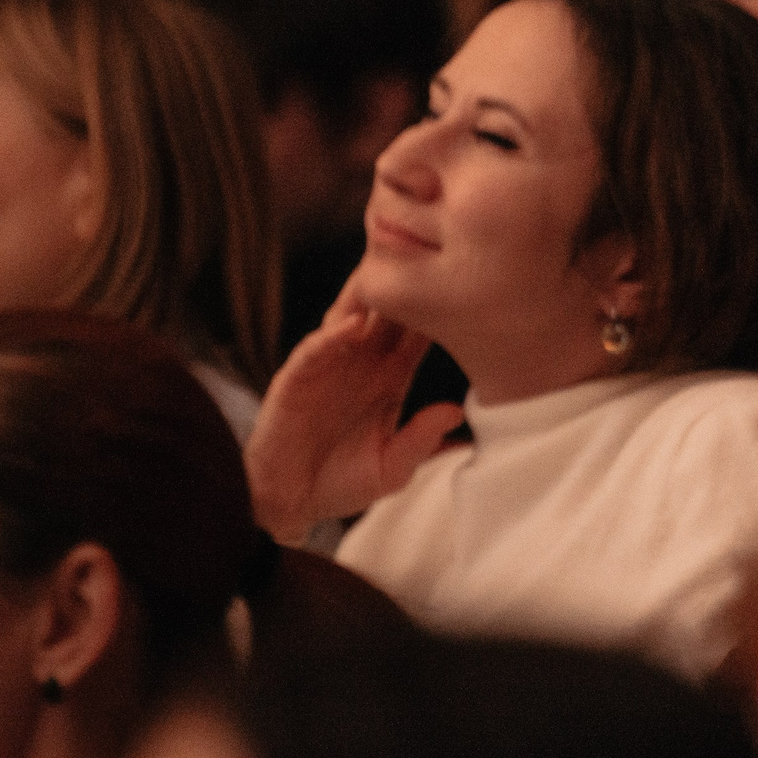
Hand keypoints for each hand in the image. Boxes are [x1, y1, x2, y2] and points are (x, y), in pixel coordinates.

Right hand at [244, 283, 464, 540]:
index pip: (418, 336)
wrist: (290, 503)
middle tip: (428, 254)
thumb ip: (421, 441)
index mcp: (388, 379)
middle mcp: (360, 365)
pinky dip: (331, 335)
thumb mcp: (392, 468)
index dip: (439, 311)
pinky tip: (352, 324)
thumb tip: (457, 414)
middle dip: (404, 285)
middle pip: (386, 315)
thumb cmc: (341, 484)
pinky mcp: (296, 380)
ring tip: (389, 271)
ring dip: (366, 296)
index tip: (466, 288)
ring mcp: (328, 368)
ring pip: (349, 319)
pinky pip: (315, 350)